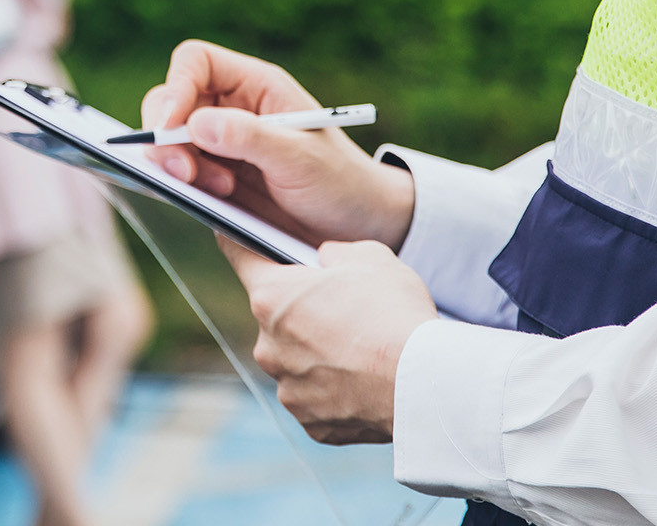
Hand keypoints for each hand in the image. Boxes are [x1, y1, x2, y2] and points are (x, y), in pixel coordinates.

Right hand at [139, 41, 414, 249]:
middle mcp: (232, 108)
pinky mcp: (214, 176)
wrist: (357, 225)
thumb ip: (251, 138)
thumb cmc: (339, 182)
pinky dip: (182, 187)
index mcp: (256, 85)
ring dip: (179, 166)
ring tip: (221, 191)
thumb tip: (195, 123)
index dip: (176, 87)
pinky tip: (209, 201)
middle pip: (170, 102)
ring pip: (169, 141)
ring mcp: (220, 143)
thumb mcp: (301, 159)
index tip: (170, 127)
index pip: (195, 63)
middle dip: (168, 137)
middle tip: (185, 172)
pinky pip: (180, 172)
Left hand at [220, 236, 436, 443]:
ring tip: (362, 350)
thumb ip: (334, 253)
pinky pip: (317, 398)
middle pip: (275, 317)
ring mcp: (287, 388)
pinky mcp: (311, 422)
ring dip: (318, 354)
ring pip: (295, 361)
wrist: (423, 383)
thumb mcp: (370, 256)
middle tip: (344, 309)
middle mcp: (268, 346)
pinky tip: (365, 381)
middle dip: (301, 311)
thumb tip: (324, 260)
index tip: (233, 234)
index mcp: (272, 297)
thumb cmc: (395, 313)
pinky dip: (336, 390)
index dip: (239, 242)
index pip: (239, 256)